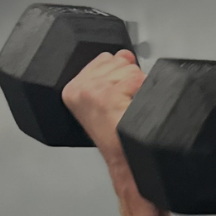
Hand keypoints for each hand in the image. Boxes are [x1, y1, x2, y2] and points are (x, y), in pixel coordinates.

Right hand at [61, 48, 145, 162]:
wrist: (124, 161)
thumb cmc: (116, 137)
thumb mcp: (104, 100)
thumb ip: (110, 72)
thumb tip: (124, 53)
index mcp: (72, 88)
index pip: (105, 57)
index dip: (120, 74)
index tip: (119, 95)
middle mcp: (80, 88)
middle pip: (119, 60)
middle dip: (129, 80)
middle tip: (124, 104)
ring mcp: (93, 92)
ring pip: (130, 69)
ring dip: (137, 88)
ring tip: (127, 108)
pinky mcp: (107, 96)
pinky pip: (138, 80)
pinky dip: (143, 93)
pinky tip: (132, 109)